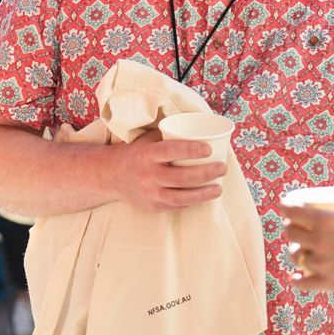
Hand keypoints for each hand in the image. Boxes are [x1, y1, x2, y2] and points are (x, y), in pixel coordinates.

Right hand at [110, 130, 225, 212]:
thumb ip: (169, 137)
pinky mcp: (152, 207)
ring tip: (219, 188)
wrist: (111, 176)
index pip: (171, 152)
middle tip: (222, 168)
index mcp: (146, 155)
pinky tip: (205, 196)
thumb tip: (197, 127)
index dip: (191, 150)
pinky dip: (192, 201)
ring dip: (203, 194)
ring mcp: (150, 194)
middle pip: (181, 177)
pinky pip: (176, 206)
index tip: (209, 148)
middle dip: (206, 174)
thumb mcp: (147, 140)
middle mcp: (147, 176)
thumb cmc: (136, 153)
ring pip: (181, 197)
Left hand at [284, 199, 333, 300]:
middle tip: (295, 226)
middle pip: (289, 232)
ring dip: (295, 250)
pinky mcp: (328, 283)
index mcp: (329, 221)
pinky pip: (303, 283)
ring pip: (294, 256)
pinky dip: (297, 279)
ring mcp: (322, 264)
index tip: (285, 205)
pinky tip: (296, 276)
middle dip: (289, 227)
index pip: (293, 210)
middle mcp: (320, 241)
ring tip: (301, 249)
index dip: (285, 206)